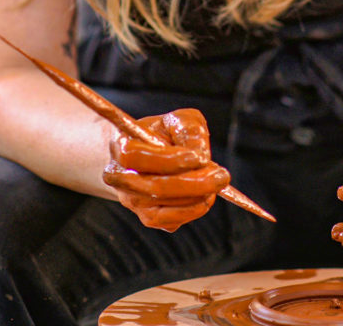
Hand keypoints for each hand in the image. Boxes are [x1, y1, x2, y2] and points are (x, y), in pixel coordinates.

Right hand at [102, 108, 229, 231]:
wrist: (146, 154)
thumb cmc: (161, 133)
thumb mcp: (176, 119)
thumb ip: (189, 130)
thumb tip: (201, 156)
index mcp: (121, 146)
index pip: (136, 157)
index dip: (168, 159)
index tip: (198, 157)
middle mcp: (121, 179)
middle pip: (154, 188)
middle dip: (193, 183)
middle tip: (221, 175)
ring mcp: (132, 202)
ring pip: (163, 209)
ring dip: (196, 198)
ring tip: (217, 182)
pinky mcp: (147, 218)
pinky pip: (170, 222)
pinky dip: (192, 211)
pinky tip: (206, 196)